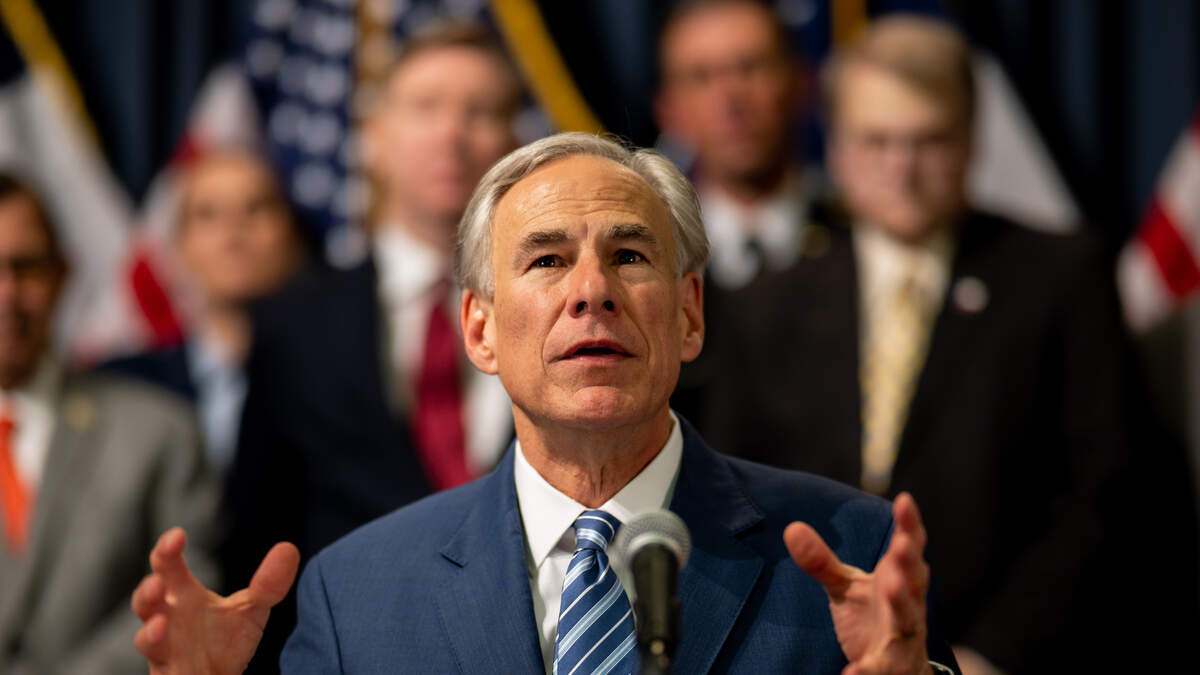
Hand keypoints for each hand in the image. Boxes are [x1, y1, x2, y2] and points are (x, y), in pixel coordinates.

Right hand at [131, 527, 299, 674]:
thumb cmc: (226, 640)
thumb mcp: (252, 608)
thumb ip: (268, 583)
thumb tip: (289, 548)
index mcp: (183, 594)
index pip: (168, 567)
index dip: (167, 550)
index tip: (178, 535)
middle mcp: (167, 617)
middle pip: (148, 597)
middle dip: (149, 586)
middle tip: (160, 575)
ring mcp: (164, 646)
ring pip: (145, 636)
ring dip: (149, 626)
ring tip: (159, 615)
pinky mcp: (168, 671)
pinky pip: (158, 665)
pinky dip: (158, 652)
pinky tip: (164, 636)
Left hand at [785, 493, 931, 674]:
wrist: (895, 667)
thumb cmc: (873, 617)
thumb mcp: (846, 586)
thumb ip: (823, 561)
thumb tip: (792, 527)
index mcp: (899, 578)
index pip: (908, 548)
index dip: (909, 525)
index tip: (904, 500)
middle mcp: (909, 605)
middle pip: (913, 581)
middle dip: (908, 561)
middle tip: (901, 543)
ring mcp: (904, 636)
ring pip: (908, 620)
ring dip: (902, 603)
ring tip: (891, 587)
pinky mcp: (893, 666)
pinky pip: (883, 668)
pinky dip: (869, 670)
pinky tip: (851, 673)